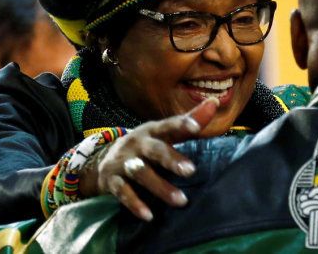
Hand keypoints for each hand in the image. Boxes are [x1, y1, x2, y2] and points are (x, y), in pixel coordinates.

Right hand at [79, 98, 217, 220]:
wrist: (101, 159)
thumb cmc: (146, 145)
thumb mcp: (164, 132)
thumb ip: (190, 120)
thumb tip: (215, 102)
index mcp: (152, 130)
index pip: (169, 125)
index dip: (182, 124)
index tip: (196, 127)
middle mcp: (137, 144)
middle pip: (155, 150)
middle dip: (171, 159)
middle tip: (191, 171)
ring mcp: (123, 162)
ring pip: (141, 173)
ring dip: (161, 187)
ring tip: (181, 201)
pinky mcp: (112, 180)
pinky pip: (123, 192)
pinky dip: (135, 204)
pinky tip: (149, 215)